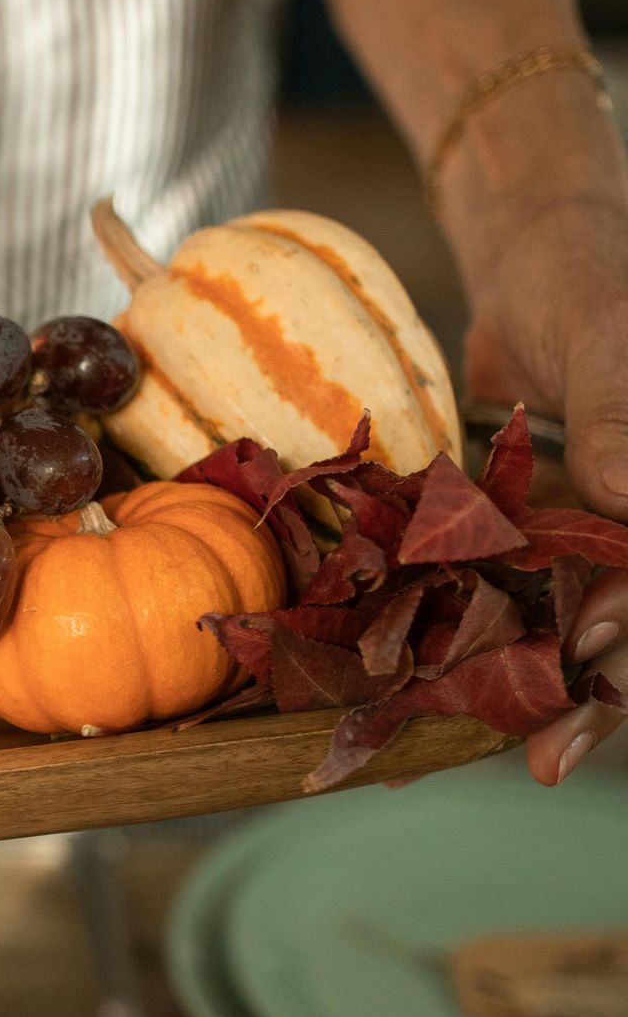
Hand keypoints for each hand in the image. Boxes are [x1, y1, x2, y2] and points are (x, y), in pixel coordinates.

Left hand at [462, 198, 627, 785]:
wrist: (531, 256)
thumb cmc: (591, 280)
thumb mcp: (610, 336)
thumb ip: (624, 416)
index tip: (590, 651)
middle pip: (621, 624)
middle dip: (586, 694)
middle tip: (544, 760)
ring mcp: (580, 537)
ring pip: (557, 627)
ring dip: (519, 687)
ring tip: (467, 747)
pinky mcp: (517, 535)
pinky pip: (494, 596)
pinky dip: (459, 638)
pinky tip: (411, 691)